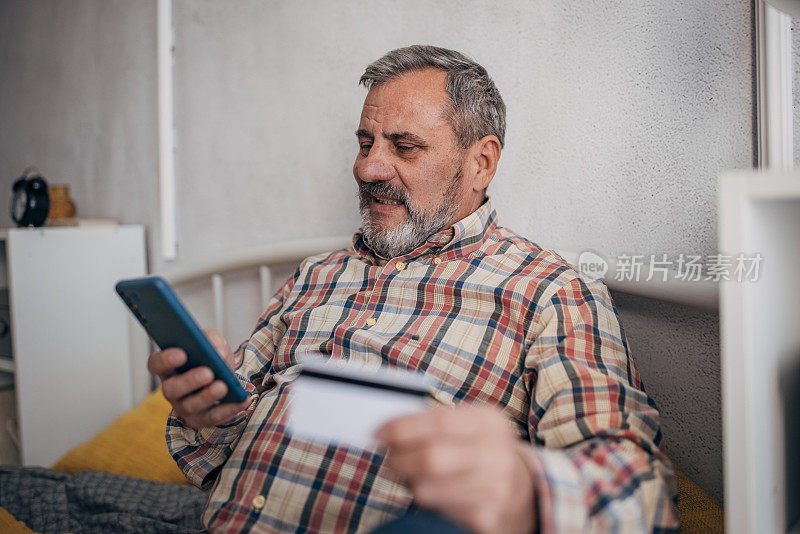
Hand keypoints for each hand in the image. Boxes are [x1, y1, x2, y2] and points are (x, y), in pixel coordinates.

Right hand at [147, 328, 252, 429]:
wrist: (224, 377)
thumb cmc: (212, 357)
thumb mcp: (212, 342)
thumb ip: (212, 340)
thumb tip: (217, 352)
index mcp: (169, 366)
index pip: (156, 364)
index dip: (165, 360)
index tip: (182, 354)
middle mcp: (172, 388)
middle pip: (171, 389)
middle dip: (189, 381)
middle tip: (208, 373)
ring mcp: (184, 406)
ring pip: (190, 406)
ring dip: (207, 397)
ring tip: (223, 386)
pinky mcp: (200, 419)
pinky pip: (213, 417)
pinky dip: (229, 409)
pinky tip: (242, 400)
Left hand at [376, 405, 536, 533]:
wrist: (521, 492)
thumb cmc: (482, 453)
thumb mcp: (470, 427)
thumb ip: (433, 424)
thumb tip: (388, 431)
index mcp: (490, 422)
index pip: (439, 421)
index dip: (403, 427)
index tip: (379, 433)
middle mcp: (496, 454)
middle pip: (432, 457)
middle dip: (399, 458)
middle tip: (387, 458)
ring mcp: (494, 488)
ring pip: (429, 488)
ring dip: (408, 482)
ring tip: (406, 475)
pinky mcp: (486, 517)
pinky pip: (438, 510)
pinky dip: (425, 501)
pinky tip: (428, 492)